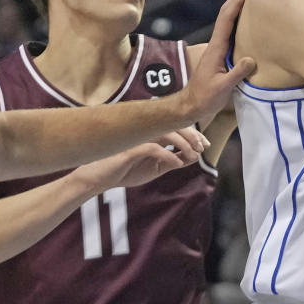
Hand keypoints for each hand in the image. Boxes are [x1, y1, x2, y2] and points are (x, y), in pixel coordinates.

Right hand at [74, 132, 200, 191]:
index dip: (194, 133)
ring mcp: (138, 138)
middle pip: (175, 125)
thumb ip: (171, 161)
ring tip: (192, 156)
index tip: (205, 145)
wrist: (98, 178)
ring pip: (167, 133)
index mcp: (151, 133)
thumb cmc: (125, 171)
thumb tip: (193, 158)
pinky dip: (169, 156)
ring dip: (184, 144)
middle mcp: (146, 131)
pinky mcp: (130, 149)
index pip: (177, 127)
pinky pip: (154, 148)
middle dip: (193, 136)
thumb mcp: (154, 168)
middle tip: (201, 148)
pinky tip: (176, 164)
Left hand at [182, 0, 256, 120]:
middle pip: (227, 12)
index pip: (228, 19)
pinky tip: (248, 15)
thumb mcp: (222, 88)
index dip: (238, 2)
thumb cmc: (205, 98)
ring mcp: (219, 47)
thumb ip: (236, 74)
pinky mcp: (223, 53)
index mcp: (217, 47)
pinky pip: (233, 29)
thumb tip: (251, 59)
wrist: (191, 105)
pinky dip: (240, 17)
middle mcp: (217, 43)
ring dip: (239, 2)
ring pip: (229, 19)